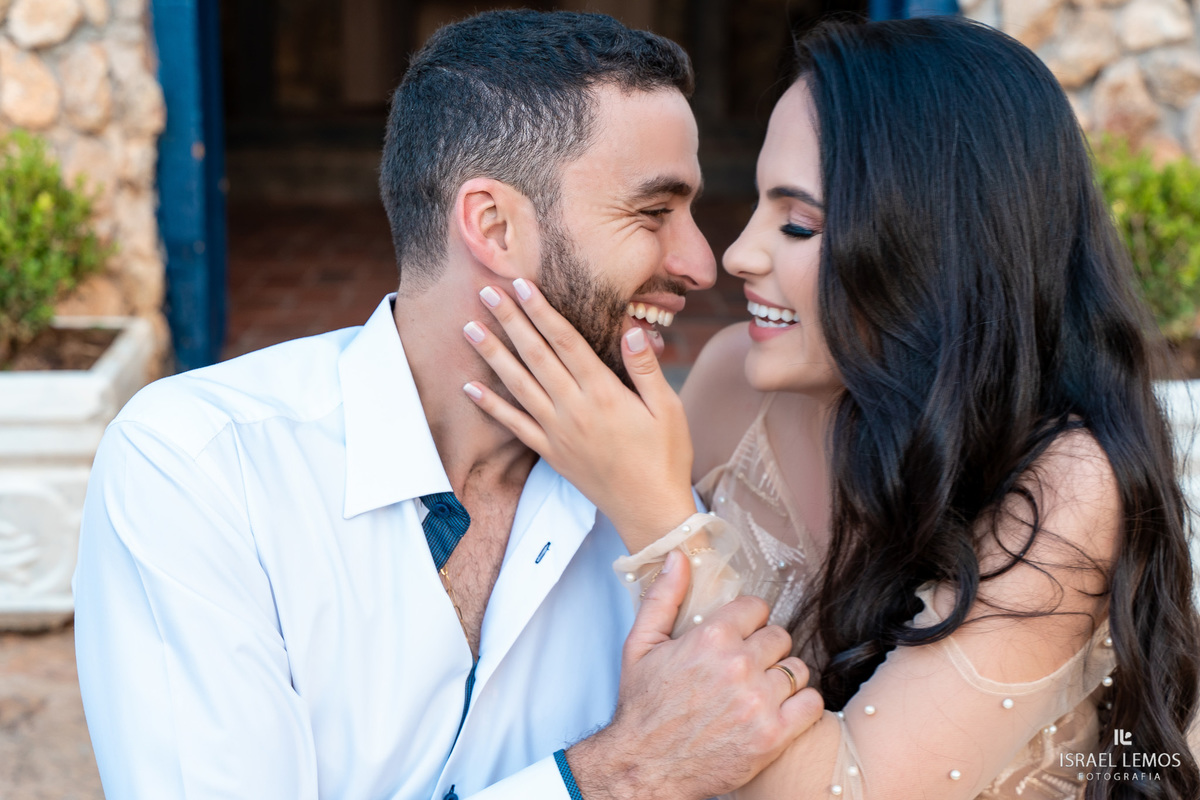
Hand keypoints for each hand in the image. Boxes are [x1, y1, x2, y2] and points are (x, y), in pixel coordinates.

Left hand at [463, 279, 696, 550]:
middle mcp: (574, 408)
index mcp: (604, 392)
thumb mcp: (668, 408)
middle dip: (511, 321)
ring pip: (518, 385)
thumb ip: (645, 368)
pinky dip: (490, 406)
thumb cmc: (665, 457)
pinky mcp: (550, 453)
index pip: (566, 341)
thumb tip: (632, 329)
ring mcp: (557, 431)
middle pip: (535, 355)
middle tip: (487, 293)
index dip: (542, 311)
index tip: (522, 285)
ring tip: (470, 328)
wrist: (650, 511)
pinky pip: (514, 425)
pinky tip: (469, 388)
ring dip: (493, 354)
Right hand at [566, 551, 822, 799]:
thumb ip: (663, 596)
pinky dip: (801, 705)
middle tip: (747, 667)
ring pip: (797, 668)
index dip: (748, 621)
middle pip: (780, 637)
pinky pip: (811, 703)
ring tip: (762, 690)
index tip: (739, 636)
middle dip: (765, 649)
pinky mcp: (773, 735)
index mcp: (710, 637)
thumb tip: (679, 556)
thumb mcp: (640, 645)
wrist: (645, 766)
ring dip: (783, 677)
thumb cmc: (642, 707)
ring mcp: (758, 701)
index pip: (757, 608)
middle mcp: (738, 665)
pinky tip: (779, 710)